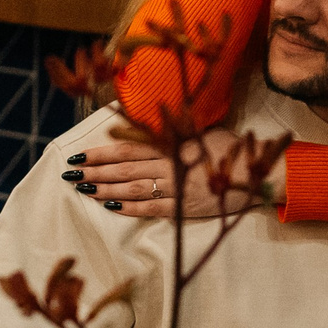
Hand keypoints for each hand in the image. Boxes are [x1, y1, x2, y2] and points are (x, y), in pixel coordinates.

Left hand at [66, 128, 276, 219]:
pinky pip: (152, 208)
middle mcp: (171, 163)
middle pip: (125, 167)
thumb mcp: (201, 130)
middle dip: (95, 170)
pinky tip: (112, 206)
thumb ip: (175, 128)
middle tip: (70, 173)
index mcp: (173, 143)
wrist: (257, 175)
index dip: (101, 150)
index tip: (79, 153)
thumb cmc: (229, 150)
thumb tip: (147, 118)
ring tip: (83, 189)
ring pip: (133, 187)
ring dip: (106, 189)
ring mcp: (177, 187)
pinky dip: (130, 207)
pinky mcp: (184, 208)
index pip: (129, 146)